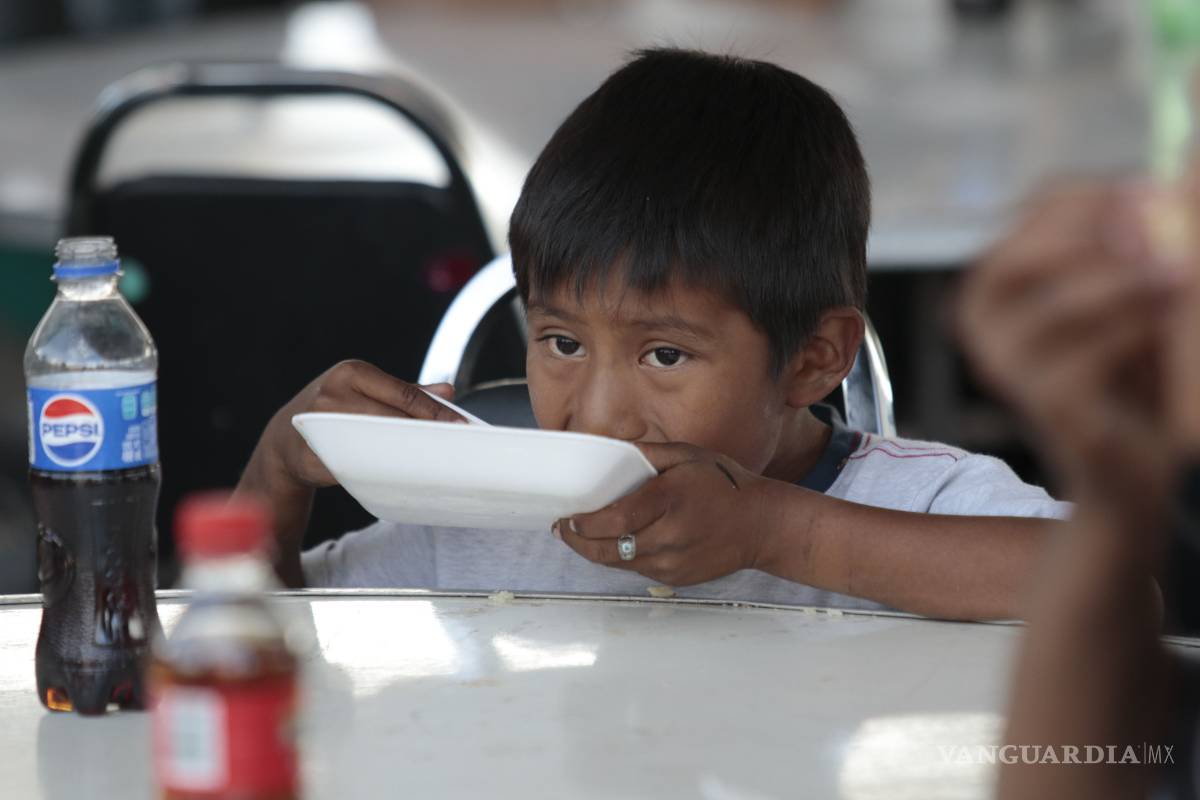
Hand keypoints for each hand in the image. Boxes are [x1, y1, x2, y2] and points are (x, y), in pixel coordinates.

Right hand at [259, 359, 467, 490]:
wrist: (284, 439)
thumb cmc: (335, 411)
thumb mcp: (366, 391)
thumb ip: (407, 392)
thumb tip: (448, 389)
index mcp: (352, 372)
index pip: (404, 394)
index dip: (435, 412)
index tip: (461, 425)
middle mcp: (335, 393)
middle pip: (394, 417)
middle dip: (425, 432)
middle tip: (454, 446)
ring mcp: (323, 424)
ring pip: (378, 441)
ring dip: (408, 451)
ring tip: (435, 459)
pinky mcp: (316, 455)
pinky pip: (359, 464)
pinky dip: (383, 468)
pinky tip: (404, 473)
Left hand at [552, 442, 778, 586]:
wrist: (762, 525)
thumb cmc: (724, 484)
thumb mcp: (687, 455)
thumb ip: (646, 452)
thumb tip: (610, 450)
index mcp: (670, 501)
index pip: (614, 521)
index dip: (583, 524)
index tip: (567, 516)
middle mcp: (670, 536)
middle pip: (608, 549)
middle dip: (578, 541)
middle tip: (562, 529)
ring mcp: (673, 562)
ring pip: (619, 563)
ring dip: (595, 551)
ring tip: (580, 535)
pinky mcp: (676, 578)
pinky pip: (637, 570)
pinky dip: (621, 557)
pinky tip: (614, 543)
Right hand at [958, 182, 1186, 508]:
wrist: (1137, 453)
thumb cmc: (1134, 356)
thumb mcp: (1127, 279)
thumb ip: (1138, 230)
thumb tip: (1183, 172)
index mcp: (1000, 273)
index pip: (1041, 205)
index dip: (1101, 193)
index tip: (1159, 191)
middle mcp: (981, 317)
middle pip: (1025, 256)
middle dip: (1102, 239)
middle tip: (1169, 234)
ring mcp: (1003, 365)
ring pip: (1062, 306)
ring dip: (1132, 287)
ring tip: (1180, 280)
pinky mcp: (1042, 405)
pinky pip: (1091, 358)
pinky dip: (1136, 339)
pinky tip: (1166, 337)